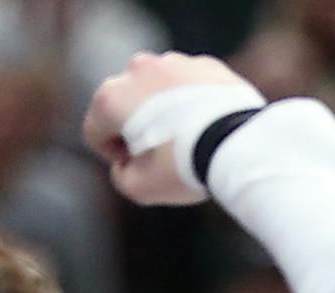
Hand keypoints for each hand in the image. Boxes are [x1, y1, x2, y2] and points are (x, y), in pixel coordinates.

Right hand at [83, 52, 256, 206]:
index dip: (112, 155)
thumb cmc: (183, 166)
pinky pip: (191, 85)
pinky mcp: (206, 64)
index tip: (136, 168)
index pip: (96, 130)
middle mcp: (138, 70)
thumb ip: (121, 176)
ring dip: (165, 111)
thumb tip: (126, 165)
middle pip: (126, 105)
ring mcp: (173, 63)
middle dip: (136, 128)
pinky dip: (193, 102)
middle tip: (161, 155)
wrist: (239, 144)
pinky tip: (208, 127)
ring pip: (159, 90)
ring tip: (187, 139)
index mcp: (111, 97)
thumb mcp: (140, 188)